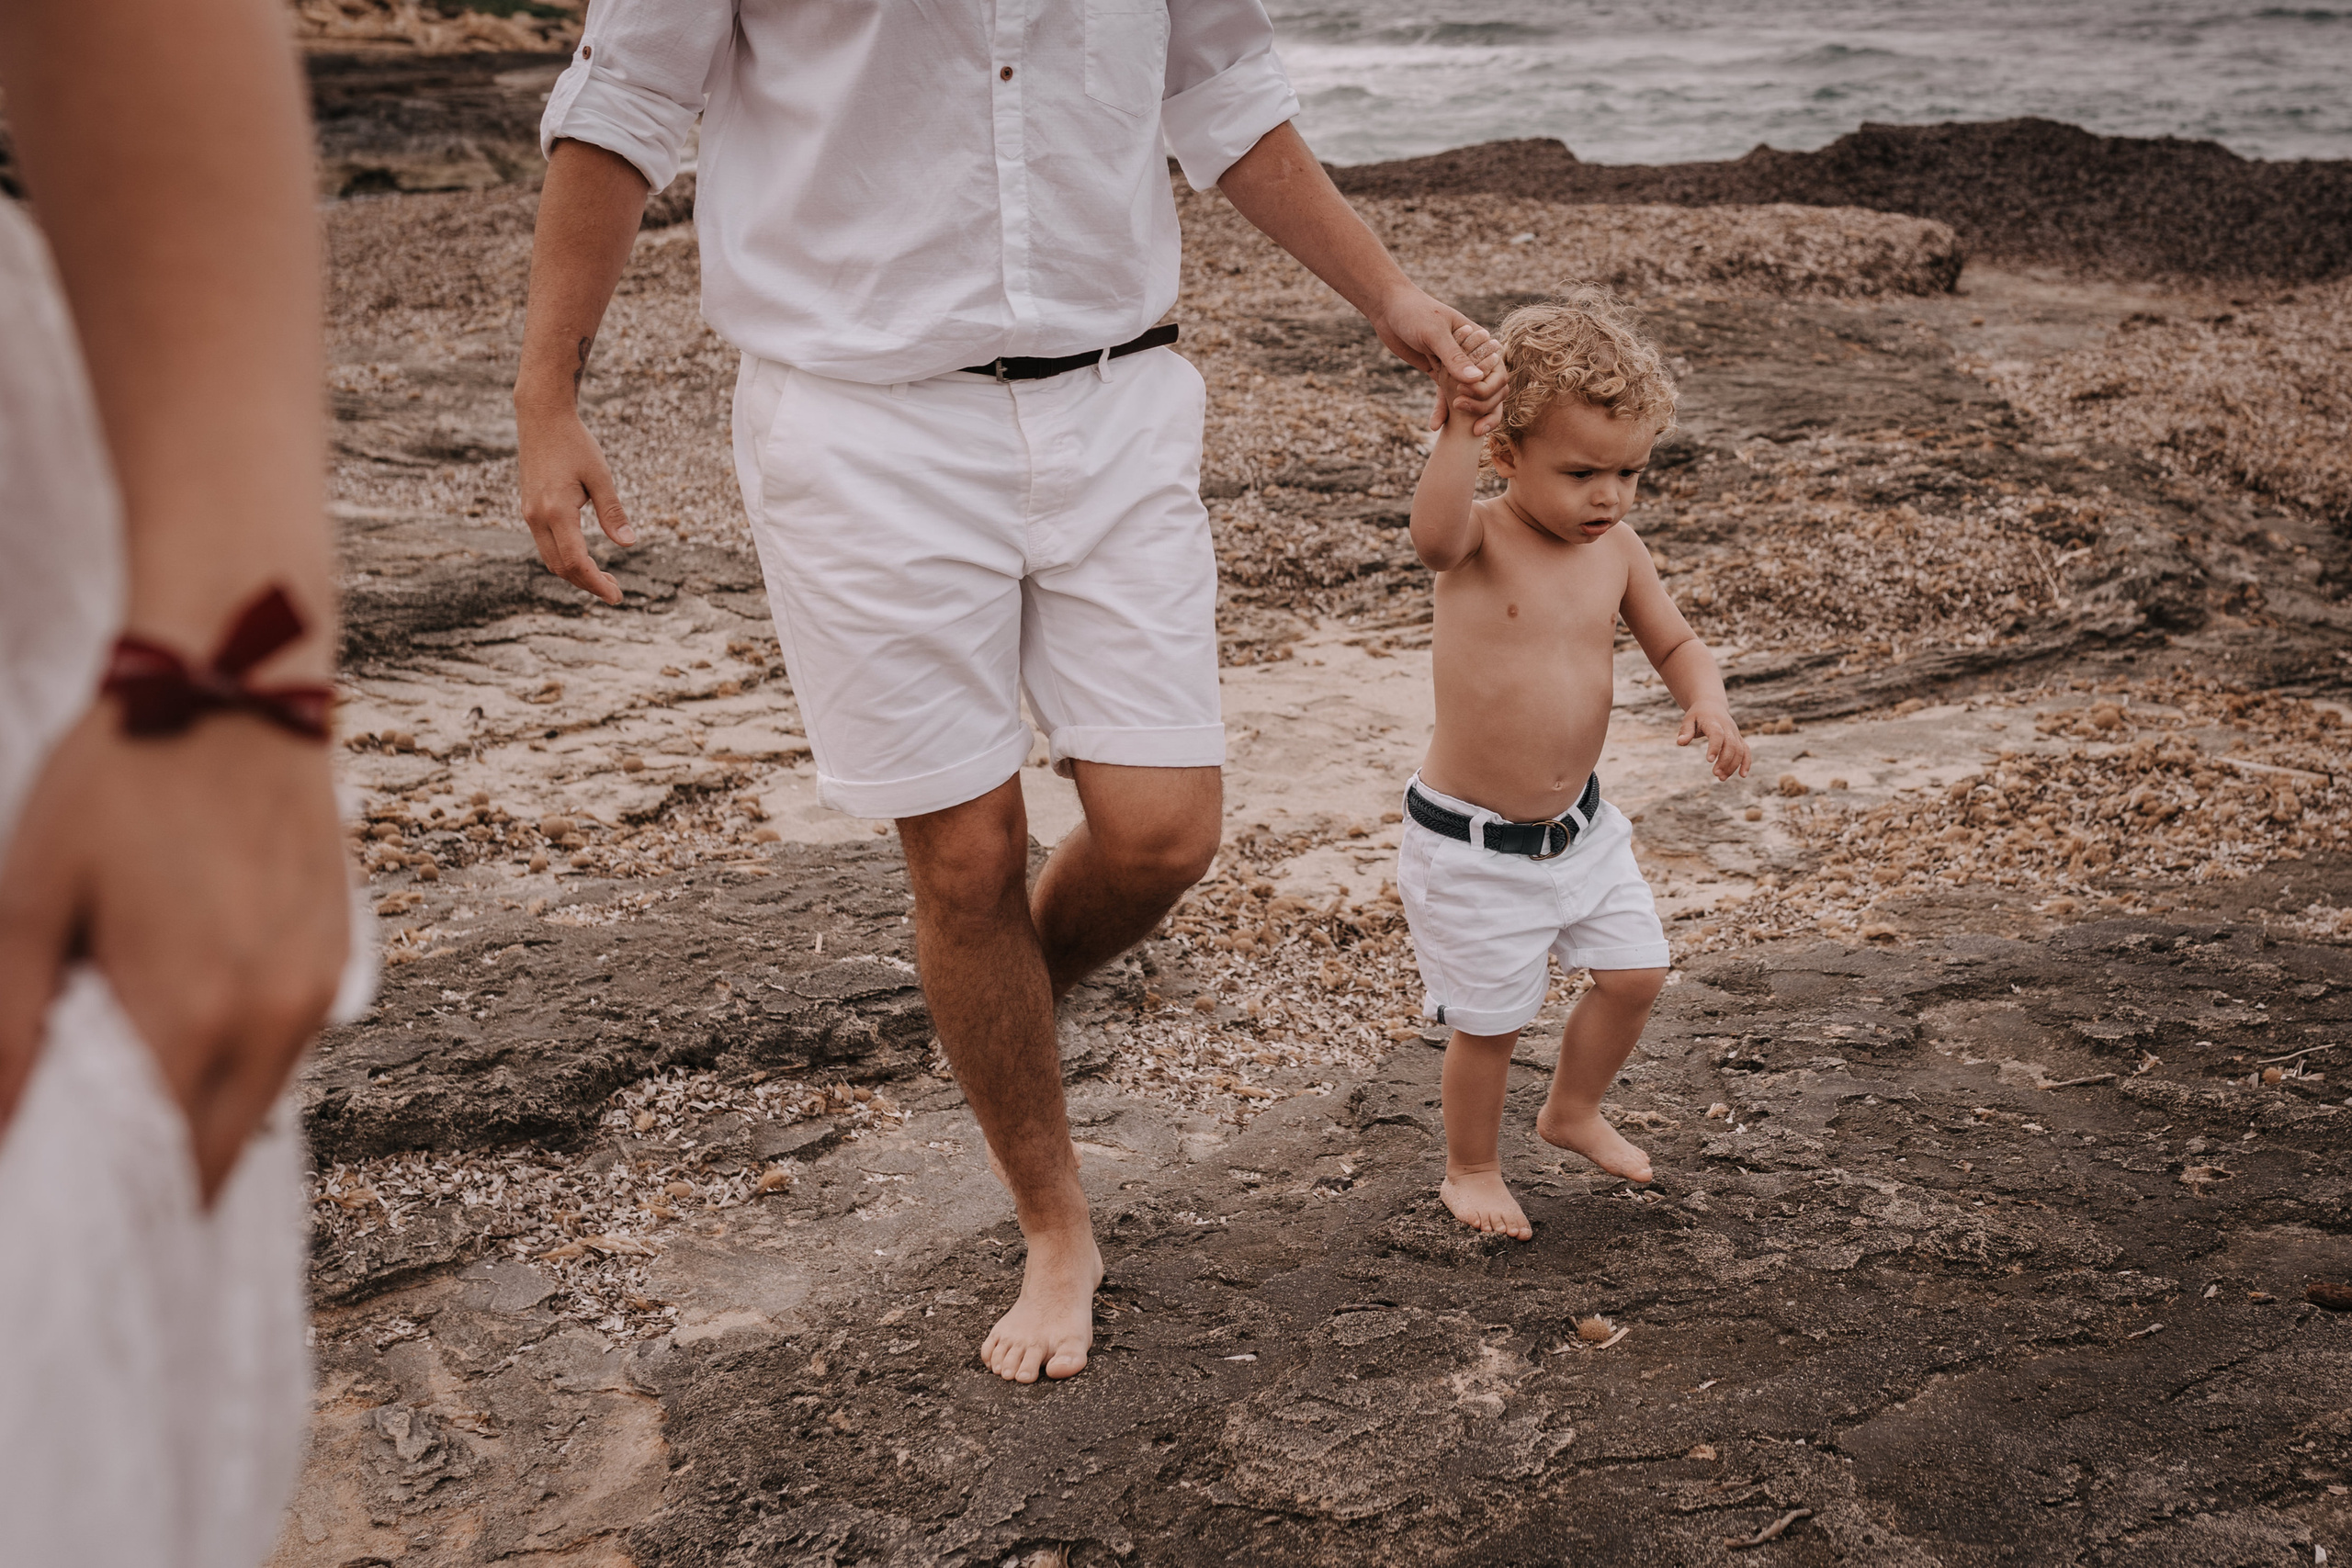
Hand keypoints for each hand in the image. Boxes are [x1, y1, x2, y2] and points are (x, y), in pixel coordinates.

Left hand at [0, 706, 350, 1203]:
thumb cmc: (118, 782)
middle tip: (87, 1164)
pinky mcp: (334, 960)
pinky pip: (283, 1052)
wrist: (236, 685)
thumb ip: (5, 1026)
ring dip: (195, 1122)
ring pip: (254, 1108)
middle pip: (213, 1160)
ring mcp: (314, 992)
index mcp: (189, 1016)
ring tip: (126, 1091)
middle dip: (151, 1179)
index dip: (109, 1206)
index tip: (65, 1210)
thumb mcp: (30, 898)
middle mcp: (270, 1021)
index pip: (157, 1172)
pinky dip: (233, 1067)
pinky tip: (182, 1024)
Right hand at [517, 404, 634, 603]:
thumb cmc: (575, 443)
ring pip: (550, 559)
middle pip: (561, 567)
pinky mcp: (528, 508)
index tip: (617, 597)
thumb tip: (629, 544)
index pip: (576, 562)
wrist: (541, 417)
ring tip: (604, 577)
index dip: (596, 584)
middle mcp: (537, 517)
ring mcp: (529, 514)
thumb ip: (613, 512)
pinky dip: (564, 558)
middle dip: (588, 583)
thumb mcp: (601, 476)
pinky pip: (545, 545)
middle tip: (615, 590)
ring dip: (575, 573)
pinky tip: (585, 558)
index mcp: (556, 511)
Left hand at [1371, 286, 1509, 434]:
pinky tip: (1434, 426)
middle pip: (1488, 388)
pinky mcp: (1439, 374)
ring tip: (1457, 432)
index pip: (1497, 371)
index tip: (1466, 393)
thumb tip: (1476, 381)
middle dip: (1481, 406)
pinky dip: (1441, 411)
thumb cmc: (1414, 312)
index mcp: (1479, 340)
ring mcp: (1455, 366)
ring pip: (1470, 396)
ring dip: (1466, 415)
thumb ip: (1454, 356)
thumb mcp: (1434, 333)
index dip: (1489, 388)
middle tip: (1463, 413)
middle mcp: (1472, 355)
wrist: (1389, 308)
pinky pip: (1446, 397)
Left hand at [1678, 707, 1751, 781]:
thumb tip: (1680, 743)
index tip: (1709, 760)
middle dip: (1725, 761)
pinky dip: (1746, 762)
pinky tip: (1742, 775)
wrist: (1711, 705)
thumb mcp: (1688, 720)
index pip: (1717, 735)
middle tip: (1715, 774)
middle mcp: (1727, 728)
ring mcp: (1735, 733)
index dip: (1714, 747)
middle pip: (1731, 745)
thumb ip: (1685, 731)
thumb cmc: (1697, 715)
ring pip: (1739, 750)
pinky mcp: (1739, 738)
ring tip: (1721, 778)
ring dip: (1733, 765)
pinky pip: (1746, 750)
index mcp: (1714, 722)